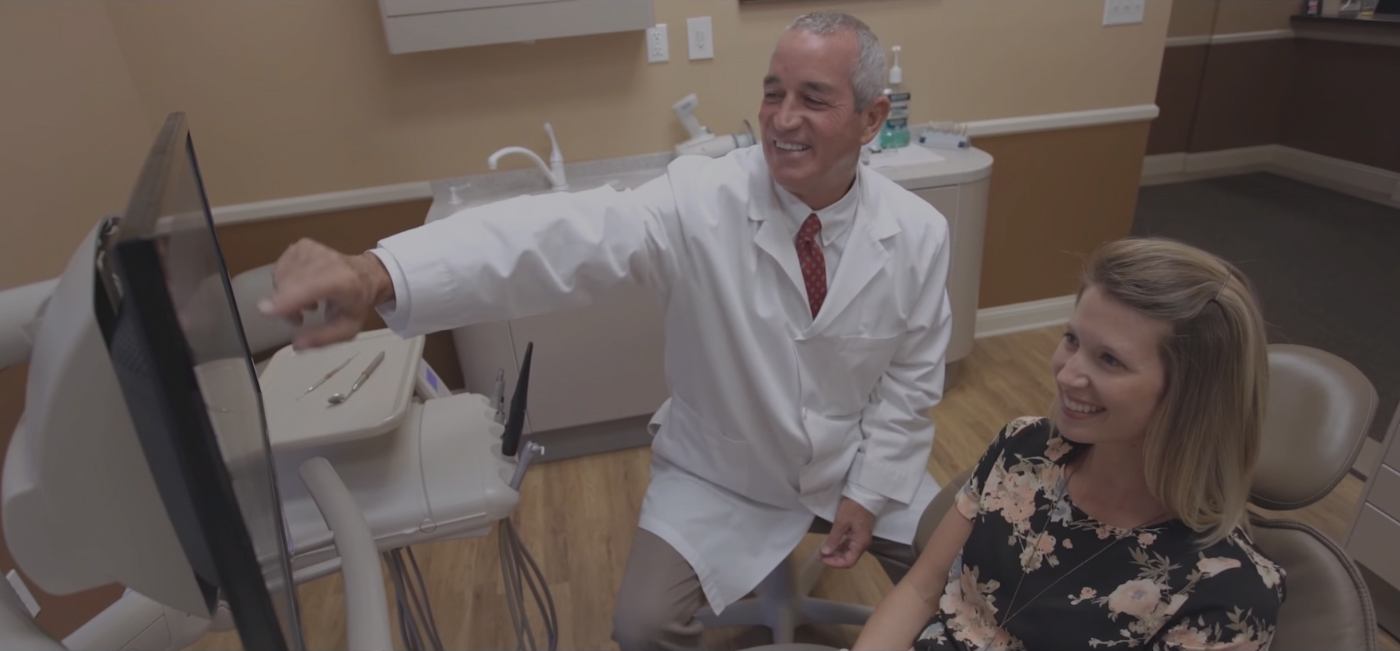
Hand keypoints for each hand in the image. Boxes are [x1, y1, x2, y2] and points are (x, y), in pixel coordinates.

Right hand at [258, 238, 392, 348]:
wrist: (365, 275)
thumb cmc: (355, 303)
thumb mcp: (347, 329)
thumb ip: (322, 338)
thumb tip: (296, 345)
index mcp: (344, 282)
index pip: (311, 287)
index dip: (288, 300)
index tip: (266, 310)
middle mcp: (326, 260)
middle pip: (289, 285)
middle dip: (285, 306)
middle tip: (300, 317)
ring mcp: (312, 249)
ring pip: (280, 277)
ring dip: (285, 294)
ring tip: (307, 302)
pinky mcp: (301, 245)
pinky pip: (280, 268)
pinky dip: (285, 281)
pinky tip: (302, 286)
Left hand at [821, 497, 874, 568]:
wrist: (865, 494)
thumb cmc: (854, 506)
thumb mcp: (841, 522)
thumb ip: (834, 539)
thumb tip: (825, 552)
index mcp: (860, 543)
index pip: (848, 561)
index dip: (835, 563)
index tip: (822, 559)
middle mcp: (862, 543)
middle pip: (849, 558)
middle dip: (834, 559)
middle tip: (819, 555)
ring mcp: (861, 539)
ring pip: (848, 552)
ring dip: (836, 553)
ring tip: (822, 551)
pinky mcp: (858, 533)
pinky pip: (849, 545)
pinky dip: (839, 546)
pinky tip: (830, 544)